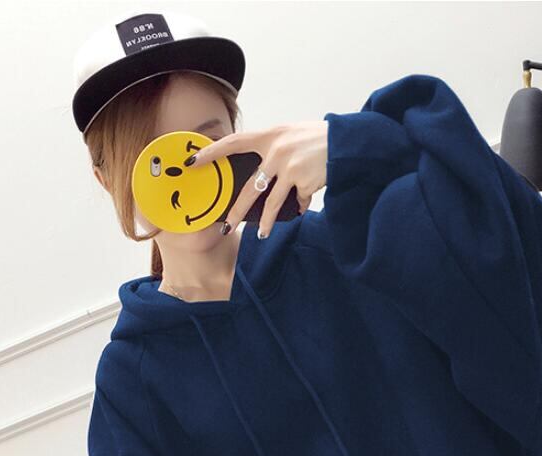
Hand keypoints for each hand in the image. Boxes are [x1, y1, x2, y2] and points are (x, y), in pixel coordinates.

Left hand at [187, 120, 328, 238]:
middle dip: (237, 210)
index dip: (213, 152)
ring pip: (271, 203)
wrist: (346, 142)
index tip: (194, 161)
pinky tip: (302, 204)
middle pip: (250, 188)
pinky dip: (299, 204)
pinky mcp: (303, 182)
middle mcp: (276, 152)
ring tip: (261, 234)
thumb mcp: (290, 135)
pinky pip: (297, 201)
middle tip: (226, 225)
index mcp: (270, 136)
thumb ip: (273, 149)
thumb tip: (259, 173)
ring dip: (265, 222)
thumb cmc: (317, 139)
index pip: (234, 142)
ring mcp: (289, 168)